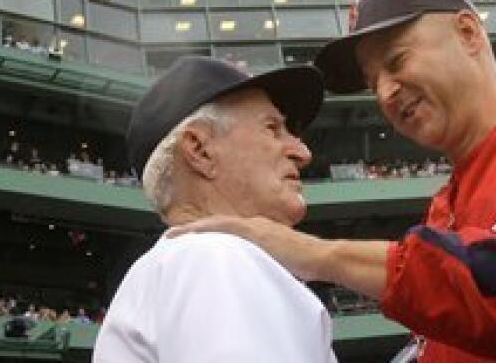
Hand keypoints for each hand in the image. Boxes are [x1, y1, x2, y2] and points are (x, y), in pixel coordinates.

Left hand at [167, 215, 326, 280]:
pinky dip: (209, 227)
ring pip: (218, 223)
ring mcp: (256, 226)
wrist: (322, 257)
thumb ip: (265, 261)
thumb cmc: (307, 262)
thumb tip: (254, 272)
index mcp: (261, 231)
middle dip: (194, 229)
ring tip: (175, 234)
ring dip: (195, 228)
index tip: (191, 237)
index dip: (208, 232)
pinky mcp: (257, 232)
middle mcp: (256, 225)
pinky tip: (195, 231)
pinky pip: (227, 226)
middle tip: (173, 234)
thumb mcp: (280, 261)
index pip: (228, 230)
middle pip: (218, 224)